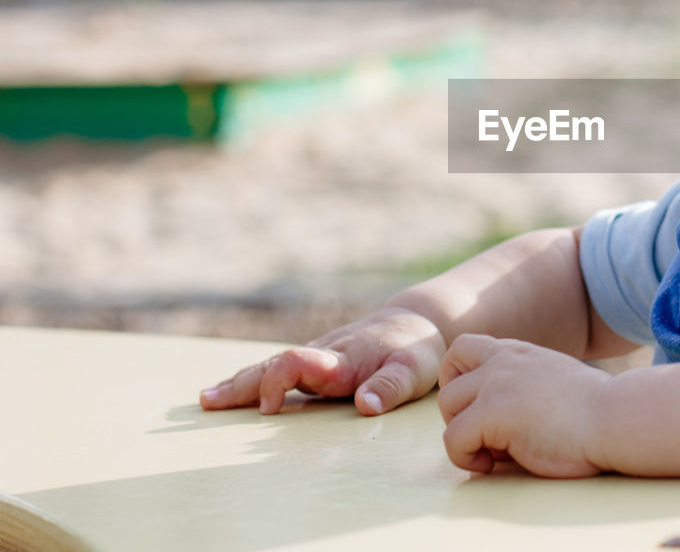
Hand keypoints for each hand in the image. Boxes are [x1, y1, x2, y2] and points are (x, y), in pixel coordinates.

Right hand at [199, 307, 446, 415]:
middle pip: (272, 366)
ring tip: (206, 399)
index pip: (297, 363)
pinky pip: (278, 371)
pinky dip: (251, 380)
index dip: (276, 382)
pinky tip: (230, 393)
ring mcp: (316, 358)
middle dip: (241, 385)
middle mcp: (321, 357)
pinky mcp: (316, 364)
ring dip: (238, 383)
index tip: (267, 409)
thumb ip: (390, 388)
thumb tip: (364, 407)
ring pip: (270, 367)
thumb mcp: (413, 371)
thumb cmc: (415, 351)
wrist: (416, 325)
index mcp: (339, 360)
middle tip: (208, 403)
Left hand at [437, 334, 610, 476]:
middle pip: (449, 380)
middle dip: (458, 413)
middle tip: (486, 438)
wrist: (617, 418)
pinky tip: (494, 465)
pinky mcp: (493, 412)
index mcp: (519, 352)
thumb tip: (498, 426)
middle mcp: (503, 360)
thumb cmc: (597, 414)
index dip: (458, 379)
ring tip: (494, 453)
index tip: (477, 408)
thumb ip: (523, 387)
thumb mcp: (554, 382)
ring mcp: (496, 383)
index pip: (463, 348)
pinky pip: (453, 438)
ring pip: (447, 406)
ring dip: (463, 435)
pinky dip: (465, 458)